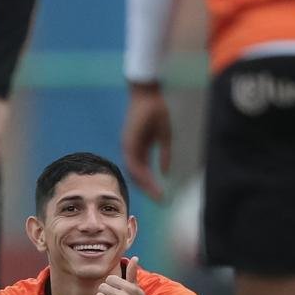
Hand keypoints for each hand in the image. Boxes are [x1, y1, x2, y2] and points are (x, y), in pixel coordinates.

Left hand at [121, 82, 171, 199]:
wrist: (148, 94)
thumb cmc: (157, 111)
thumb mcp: (165, 136)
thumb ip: (165, 155)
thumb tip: (165, 172)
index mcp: (139, 149)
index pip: (143, 172)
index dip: (152, 184)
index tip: (161, 195)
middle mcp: (131, 150)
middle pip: (137, 176)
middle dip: (148, 189)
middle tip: (160, 200)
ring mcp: (129, 146)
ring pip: (134, 172)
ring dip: (145, 184)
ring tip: (157, 195)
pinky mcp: (129, 141)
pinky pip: (134, 162)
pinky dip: (141, 173)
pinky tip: (151, 181)